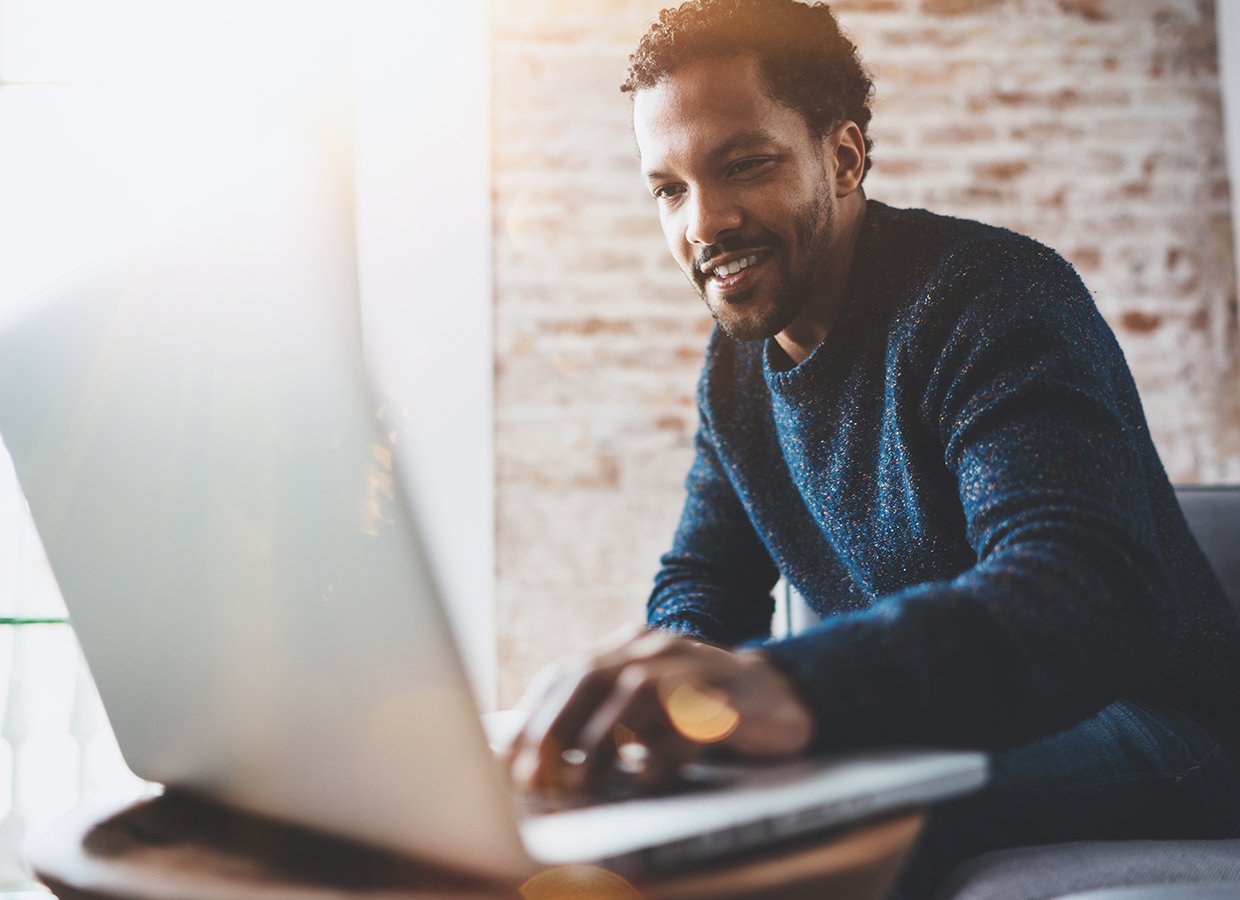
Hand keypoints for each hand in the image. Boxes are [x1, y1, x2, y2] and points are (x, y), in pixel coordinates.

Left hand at [508, 627, 813, 793]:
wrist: (781, 695)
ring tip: (581, 783)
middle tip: (534, 776)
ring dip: (601, 742)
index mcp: (631, 645)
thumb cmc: (700, 708)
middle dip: (555, 728)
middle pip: (592, 675)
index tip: (510, 761)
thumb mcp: (645, 702)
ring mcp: (695, 669)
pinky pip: (689, 725)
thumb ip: (599, 714)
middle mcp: (658, 649)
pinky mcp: (729, 702)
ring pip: (636, 694)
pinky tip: (646, 778)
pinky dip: (663, 754)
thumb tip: (537, 759)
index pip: (568, 672)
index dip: (535, 716)